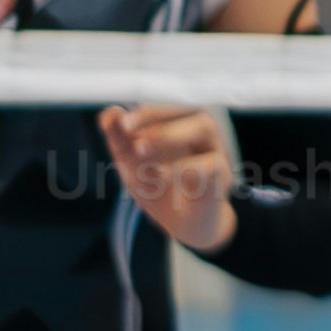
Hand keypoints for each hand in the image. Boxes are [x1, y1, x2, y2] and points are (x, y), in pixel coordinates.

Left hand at [106, 103, 239, 253]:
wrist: (185, 225)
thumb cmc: (160, 187)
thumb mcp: (132, 164)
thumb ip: (119, 139)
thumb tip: (109, 112)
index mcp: (181, 122)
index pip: (168, 105)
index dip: (148, 112)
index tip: (124, 123)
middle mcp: (201, 132)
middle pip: (190, 109)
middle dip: (158, 120)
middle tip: (134, 139)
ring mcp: (216, 151)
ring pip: (204, 129)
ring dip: (170, 137)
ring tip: (141, 151)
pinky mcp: (221, 176)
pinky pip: (210, 164)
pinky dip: (182, 169)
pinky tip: (159, 177)